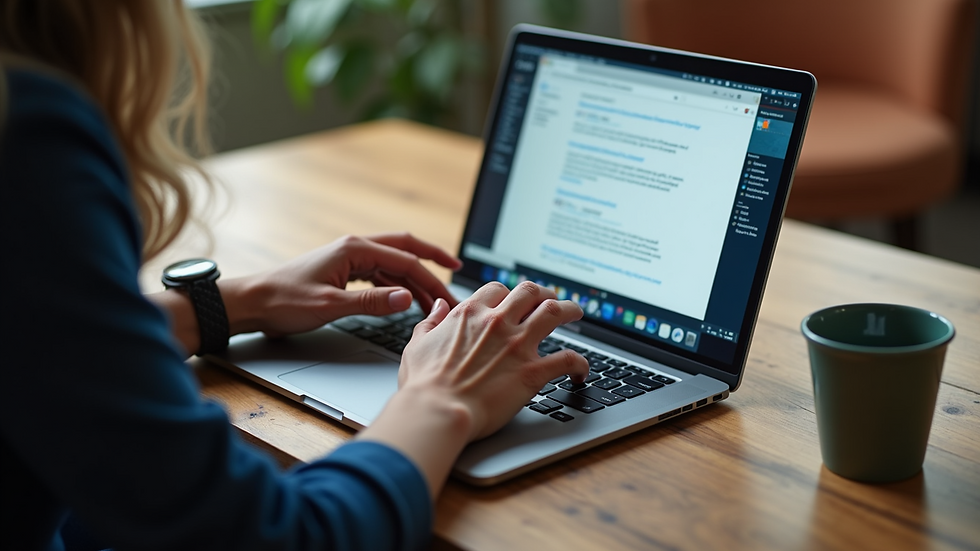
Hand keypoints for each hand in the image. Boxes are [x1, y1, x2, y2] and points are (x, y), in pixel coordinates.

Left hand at [223, 232, 460, 336]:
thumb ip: (372, 302)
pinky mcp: (342, 271)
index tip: (450, 292)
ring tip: (433, 299)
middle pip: (403, 250)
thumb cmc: (284, 302)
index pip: (404, 260)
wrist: (252, 303)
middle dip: (431, 262)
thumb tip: (408, 298)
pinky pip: (378, 274)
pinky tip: (405, 298)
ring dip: (414, 279)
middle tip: (456, 274)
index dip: (431, 276)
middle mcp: (354, 247)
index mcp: (354, 248)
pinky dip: (396, 285)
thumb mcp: (330, 305)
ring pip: (392, 264)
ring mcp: (348, 258)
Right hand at [399, 281, 588, 440]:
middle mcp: (497, 323)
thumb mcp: (417, 344)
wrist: (437, 411)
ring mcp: (518, 345)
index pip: (497, 289)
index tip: (513, 301)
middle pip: (530, 292)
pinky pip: (567, 359)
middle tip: (550, 299)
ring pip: (555, 312)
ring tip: (576, 312)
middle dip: (543, 293)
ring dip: (569, 309)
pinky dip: (579, 363)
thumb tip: (438, 306)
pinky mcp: (533, 372)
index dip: (508, 293)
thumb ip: (430, 322)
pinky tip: (580, 371)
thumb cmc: (424, 385)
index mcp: (469, 314)